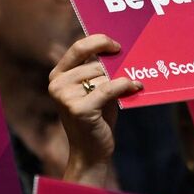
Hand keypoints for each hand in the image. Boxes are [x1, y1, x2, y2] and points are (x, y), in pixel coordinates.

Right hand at [47, 35, 140, 186]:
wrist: (91, 152)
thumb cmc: (96, 118)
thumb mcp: (94, 90)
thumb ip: (99, 71)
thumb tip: (120, 51)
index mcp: (58, 75)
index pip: (78, 48)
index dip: (99, 41)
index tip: (117, 45)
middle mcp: (58, 85)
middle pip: (95, 65)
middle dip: (115, 69)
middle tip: (131, 72)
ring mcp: (66, 97)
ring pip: (102, 76)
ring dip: (122, 79)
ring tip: (133, 85)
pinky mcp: (79, 109)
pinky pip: (108, 88)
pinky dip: (124, 85)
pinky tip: (135, 86)